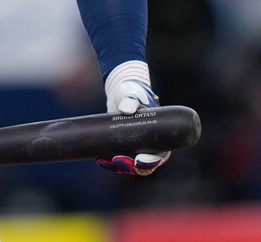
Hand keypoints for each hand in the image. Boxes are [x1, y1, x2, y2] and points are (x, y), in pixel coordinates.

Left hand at [98, 61, 169, 175]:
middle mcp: (149, 145)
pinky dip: (110, 163)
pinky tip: (101, 160)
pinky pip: (118, 160)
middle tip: (117, 159)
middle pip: (144, 165)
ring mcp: (135, 147)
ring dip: (119, 167)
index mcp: (159, 135)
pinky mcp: (123, 147)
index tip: (139, 159)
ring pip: (130, 166)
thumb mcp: (133, 95)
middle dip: (131, 166)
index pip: (160, 154)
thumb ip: (130, 100)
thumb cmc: (133, 93)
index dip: (151, 161)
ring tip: (105, 161)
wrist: (122, 93)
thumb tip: (126, 110)